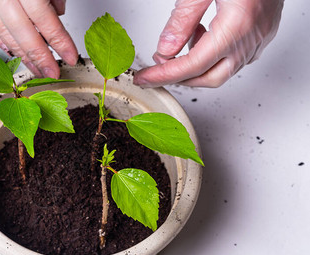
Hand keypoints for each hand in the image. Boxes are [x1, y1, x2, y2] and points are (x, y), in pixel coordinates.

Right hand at [0, 0, 77, 78]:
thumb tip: (57, 13)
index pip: (43, 18)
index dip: (59, 41)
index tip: (70, 56)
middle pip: (21, 30)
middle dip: (38, 56)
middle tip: (52, 72)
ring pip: (1, 29)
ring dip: (20, 53)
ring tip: (35, 67)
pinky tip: (11, 50)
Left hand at [133, 0, 283, 87]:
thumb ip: (183, 18)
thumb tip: (166, 48)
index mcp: (237, 24)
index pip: (192, 65)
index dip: (165, 75)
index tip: (146, 79)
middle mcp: (253, 36)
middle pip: (210, 78)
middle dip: (181, 78)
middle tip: (158, 67)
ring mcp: (262, 36)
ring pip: (225, 70)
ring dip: (198, 65)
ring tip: (183, 41)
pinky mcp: (265, 31)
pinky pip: (238, 57)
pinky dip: (214, 55)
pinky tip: (204, 36)